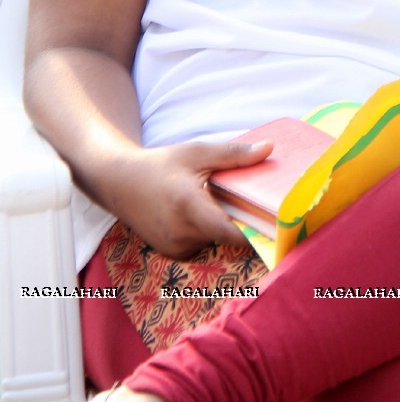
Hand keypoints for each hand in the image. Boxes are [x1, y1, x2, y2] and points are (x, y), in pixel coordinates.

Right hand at [110, 136, 272, 257]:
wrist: (120, 183)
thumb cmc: (161, 164)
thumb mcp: (198, 152)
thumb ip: (234, 154)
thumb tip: (269, 149)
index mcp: (188, 206)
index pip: (230, 232)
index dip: (255, 231)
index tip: (277, 224)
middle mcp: (181, 233)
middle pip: (226, 237)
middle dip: (244, 222)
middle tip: (261, 206)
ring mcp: (175, 247)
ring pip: (215, 241)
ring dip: (225, 226)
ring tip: (229, 203)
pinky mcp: (173, 252)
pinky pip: (203, 244)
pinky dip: (210, 231)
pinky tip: (208, 212)